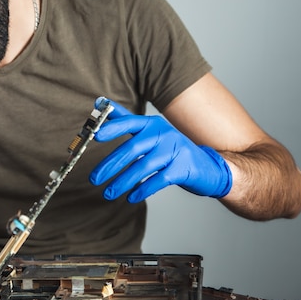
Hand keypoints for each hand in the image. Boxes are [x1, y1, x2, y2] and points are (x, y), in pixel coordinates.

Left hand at [89, 98, 232, 202]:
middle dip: (110, 164)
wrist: (207, 166)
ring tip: (108, 193)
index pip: (129, 122)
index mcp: (151, 123)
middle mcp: (163, 133)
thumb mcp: (148, 131)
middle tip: (94, 178)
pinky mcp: (183, 168)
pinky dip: (143, 189)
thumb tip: (98, 102)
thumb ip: (123, 118)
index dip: (113, 127)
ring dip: (123, 181)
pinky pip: (159, 180)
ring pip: (144, 166)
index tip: (96, 135)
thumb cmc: (170, 148)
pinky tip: (131, 197)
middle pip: (133, 148)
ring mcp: (175, 150)